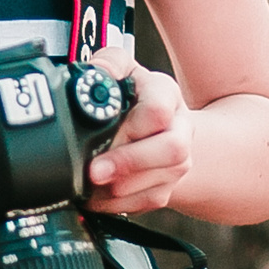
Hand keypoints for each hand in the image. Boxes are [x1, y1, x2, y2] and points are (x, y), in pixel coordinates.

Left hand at [83, 40, 193, 215]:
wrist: (158, 124)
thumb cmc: (133, 94)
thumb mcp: (121, 67)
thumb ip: (108, 63)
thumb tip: (95, 74)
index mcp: (166, 94)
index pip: (159, 111)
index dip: (132, 126)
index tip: (105, 133)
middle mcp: (179, 129)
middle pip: (172, 150)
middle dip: (129, 163)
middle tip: (94, 171)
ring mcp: (177, 162)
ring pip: (160, 183)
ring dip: (119, 189)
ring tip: (89, 184)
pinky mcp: (166, 188)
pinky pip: (146, 202)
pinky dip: (117, 204)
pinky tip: (96, 196)